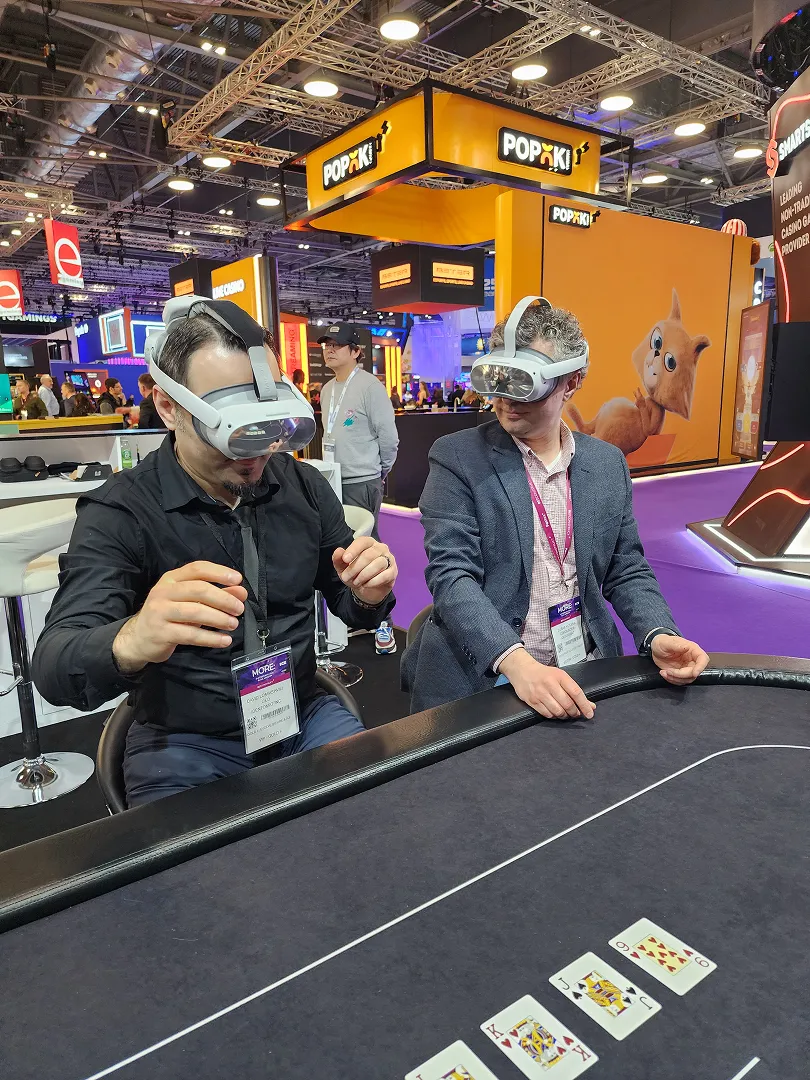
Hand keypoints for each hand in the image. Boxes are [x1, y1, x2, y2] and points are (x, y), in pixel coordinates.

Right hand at [113, 561, 247, 673]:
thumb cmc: (168, 616)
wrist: (138, 638)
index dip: (219, 572)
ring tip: (233, 624)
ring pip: (195, 612)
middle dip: (223, 599)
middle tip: (239, 609)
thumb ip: (216, 595)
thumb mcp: (190, 602)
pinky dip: (211, 638)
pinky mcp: (161, 633)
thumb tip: (241, 592)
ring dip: (219, 618)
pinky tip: (224, 640)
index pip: (197, 569)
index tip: (238, 579)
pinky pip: (191, 635)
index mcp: (171, 579)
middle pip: (199, 589)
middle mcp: (163, 592)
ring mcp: (160, 612)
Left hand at [332, 536, 396, 606]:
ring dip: (364, 575)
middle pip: (369, 555)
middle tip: (346, 577)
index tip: (345, 560)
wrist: (368, 589)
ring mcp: (389, 559)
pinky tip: (366, 584)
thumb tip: (338, 551)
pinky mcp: (393, 571)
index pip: (362, 541)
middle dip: (355, 567)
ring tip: (356, 582)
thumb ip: (339, 560)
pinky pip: (385, 575)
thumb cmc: (356, 574)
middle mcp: (381, 548)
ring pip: (378, 564)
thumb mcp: (343, 568)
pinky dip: (373, 581)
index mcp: (368, 543)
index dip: (354, 549)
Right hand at [498, 648, 595, 719]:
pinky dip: (554, 716)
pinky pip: (547, 714)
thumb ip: (574, 691)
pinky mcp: (532, 701)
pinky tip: (555, 712)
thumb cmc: (544, 674)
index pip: (576, 692)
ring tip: (566, 713)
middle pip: (567, 704)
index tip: (590, 713)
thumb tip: (590, 706)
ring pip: (558, 711)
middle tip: (576, 713)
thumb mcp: (560, 677)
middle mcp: (550, 684)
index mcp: (559, 676)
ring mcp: (540, 693)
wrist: (522, 670)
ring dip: (565, 716)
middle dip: (575, 712)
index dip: (584, 705)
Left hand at [651, 634, 708, 684]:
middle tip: (669, 671)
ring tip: (665, 672)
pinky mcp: (681, 674)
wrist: (655, 649)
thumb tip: (687, 647)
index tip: (694, 673)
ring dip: (675, 678)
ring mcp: (686, 667)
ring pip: (688, 679)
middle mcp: (692, 659)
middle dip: (681, 675)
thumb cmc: (662, 642)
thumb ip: (677, 645)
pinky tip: (664, 673)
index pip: (703, 659)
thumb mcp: (667, 642)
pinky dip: (672, 680)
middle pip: (694, 672)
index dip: (701, 667)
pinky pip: (680, 681)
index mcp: (692, 650)